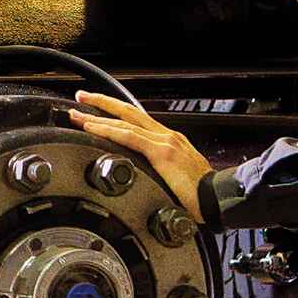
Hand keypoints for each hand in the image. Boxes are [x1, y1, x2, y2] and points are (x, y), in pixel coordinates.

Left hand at [66, 93, 208, 222]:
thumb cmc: (203, 196)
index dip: (116, 112)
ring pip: (124, 122)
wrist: (220, 200)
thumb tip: (144, 177)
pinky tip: (92, 128)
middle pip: (128, 112)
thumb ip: (161, 172)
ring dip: (97, 117)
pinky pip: (130, 137)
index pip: (137, 120)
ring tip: (77, 113)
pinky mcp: (162, 153)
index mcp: (170, 140)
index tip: (98, 108)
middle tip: (81, 97)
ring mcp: (164, 142)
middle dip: (103, 102)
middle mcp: (167, 136)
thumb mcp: (178, 177)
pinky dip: (109, 131)